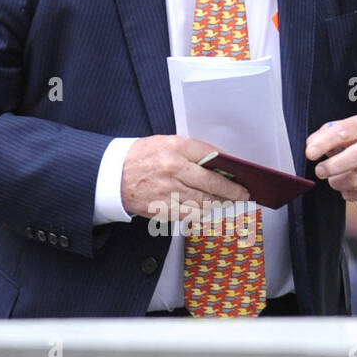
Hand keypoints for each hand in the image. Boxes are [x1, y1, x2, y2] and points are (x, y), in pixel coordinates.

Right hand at [121, 135, 250, 223]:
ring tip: (227, 203)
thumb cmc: (141, 157)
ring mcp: (169, 190)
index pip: (212, 156)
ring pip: (205, 202)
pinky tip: (207, 210)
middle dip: (232, 192)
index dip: (229, 168)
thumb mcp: (164, 143)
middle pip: (213, 183)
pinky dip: (202, 212)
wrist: (113, 175)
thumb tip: (218, 163)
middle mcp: (174, 168)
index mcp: (175, 147)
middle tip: (243, 195)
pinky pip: (191, 213)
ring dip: (219, 204)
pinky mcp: (164, 208)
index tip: (239, 175)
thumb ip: (190, 151)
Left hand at [304, 115, 356, 200]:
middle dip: (333, 167)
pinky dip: (345, 192)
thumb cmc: (348, 141)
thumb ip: (320, 136)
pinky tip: (345, 184)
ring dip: (337, 182)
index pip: (342, 133)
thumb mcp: (335, 131)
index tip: (310, 154)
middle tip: (319, 171)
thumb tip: (311, 148)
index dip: (323, 144)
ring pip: (355, 181)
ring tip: (333, 177)